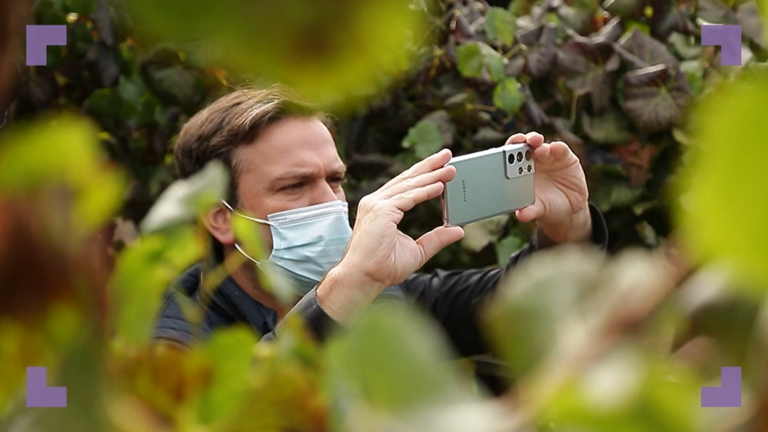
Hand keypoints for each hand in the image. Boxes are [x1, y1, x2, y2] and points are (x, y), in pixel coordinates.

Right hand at [343, 148, 464, 285]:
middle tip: (448, 156)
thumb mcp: (418, 251)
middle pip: (407, 179)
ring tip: (451, 169)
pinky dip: (425, 191)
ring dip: (432, 176)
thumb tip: (458, 230)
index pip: (406, 186)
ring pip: (409, 185)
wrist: (363, 279)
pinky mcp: (380, 210)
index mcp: (382, 208)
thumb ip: (436, 238)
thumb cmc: (383, 268)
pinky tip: (440, 187)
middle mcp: (376, 202)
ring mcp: (376, 204)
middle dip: (429, 166)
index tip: (442, 168)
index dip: (425, 175)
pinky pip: (408, 197)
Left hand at [507, 132, 590, 242]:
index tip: (504, 151)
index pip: (510, 156)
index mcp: (519, 171)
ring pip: (541, 145)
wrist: (569, 209)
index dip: (507, 151)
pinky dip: (557, 147)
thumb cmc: (547, 207)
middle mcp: (532, 160)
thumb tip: (521, 215)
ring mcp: (548, 157)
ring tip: (539, 148)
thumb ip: (530, 211)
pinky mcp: (565, 157)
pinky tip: (555, 148)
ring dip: (538, 143)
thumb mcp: (539, 210)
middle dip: (522, 141)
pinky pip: (560, 149)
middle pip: (524, 145)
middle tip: (522, 142)